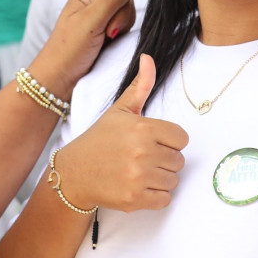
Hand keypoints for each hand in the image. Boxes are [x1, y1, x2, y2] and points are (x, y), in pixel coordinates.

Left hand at [29, 0, 136, 93]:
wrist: (59, 81)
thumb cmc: (69, 50)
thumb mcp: (90, 20)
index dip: (120, 13)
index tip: (107, 30)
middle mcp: (92, 8)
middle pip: (126, 7)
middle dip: (120, 23)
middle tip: (106, 38)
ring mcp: (99, 24)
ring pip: (126, 21)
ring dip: (120, 33)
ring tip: (105, 43)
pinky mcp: (104, 39)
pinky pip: (123, 34)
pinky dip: (119, 41)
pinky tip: (108, 47)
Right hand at [54, 55, 187, 210]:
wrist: (75, 172)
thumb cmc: (100, 140)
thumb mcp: (120, 110)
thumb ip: (140, 86)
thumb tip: (149, 58)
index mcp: (142, 128)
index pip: (182, 138)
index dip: (169, 140)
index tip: (153, 141)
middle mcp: (142, 152)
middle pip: (179, 160)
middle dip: (164, 160)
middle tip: (143, 157)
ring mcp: (138, 177)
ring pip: (173, 180)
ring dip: (160, 178)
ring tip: (139, 171)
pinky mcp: (135, 199)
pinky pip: (165, 199)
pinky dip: (155, 196)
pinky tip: (139, 186)